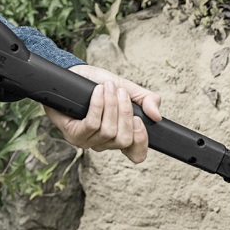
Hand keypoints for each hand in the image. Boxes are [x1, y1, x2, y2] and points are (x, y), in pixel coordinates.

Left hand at [42, 64, 162, 163]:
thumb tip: (157, 116)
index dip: (141, 141)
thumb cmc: (99, 84)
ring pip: (108, 131)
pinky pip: (92, 124)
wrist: (74, 74)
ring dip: (110, 105)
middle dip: (125, 113)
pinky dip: (98, 106)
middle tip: (121, 93)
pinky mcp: (73, 135)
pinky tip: (98, 92)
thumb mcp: (129, 89)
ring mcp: (88, 142)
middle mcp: (104, 144)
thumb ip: (148, 101)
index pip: (136, 155)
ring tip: (108, 87)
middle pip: (124, 140)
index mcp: (120, 137)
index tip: (138, 120)